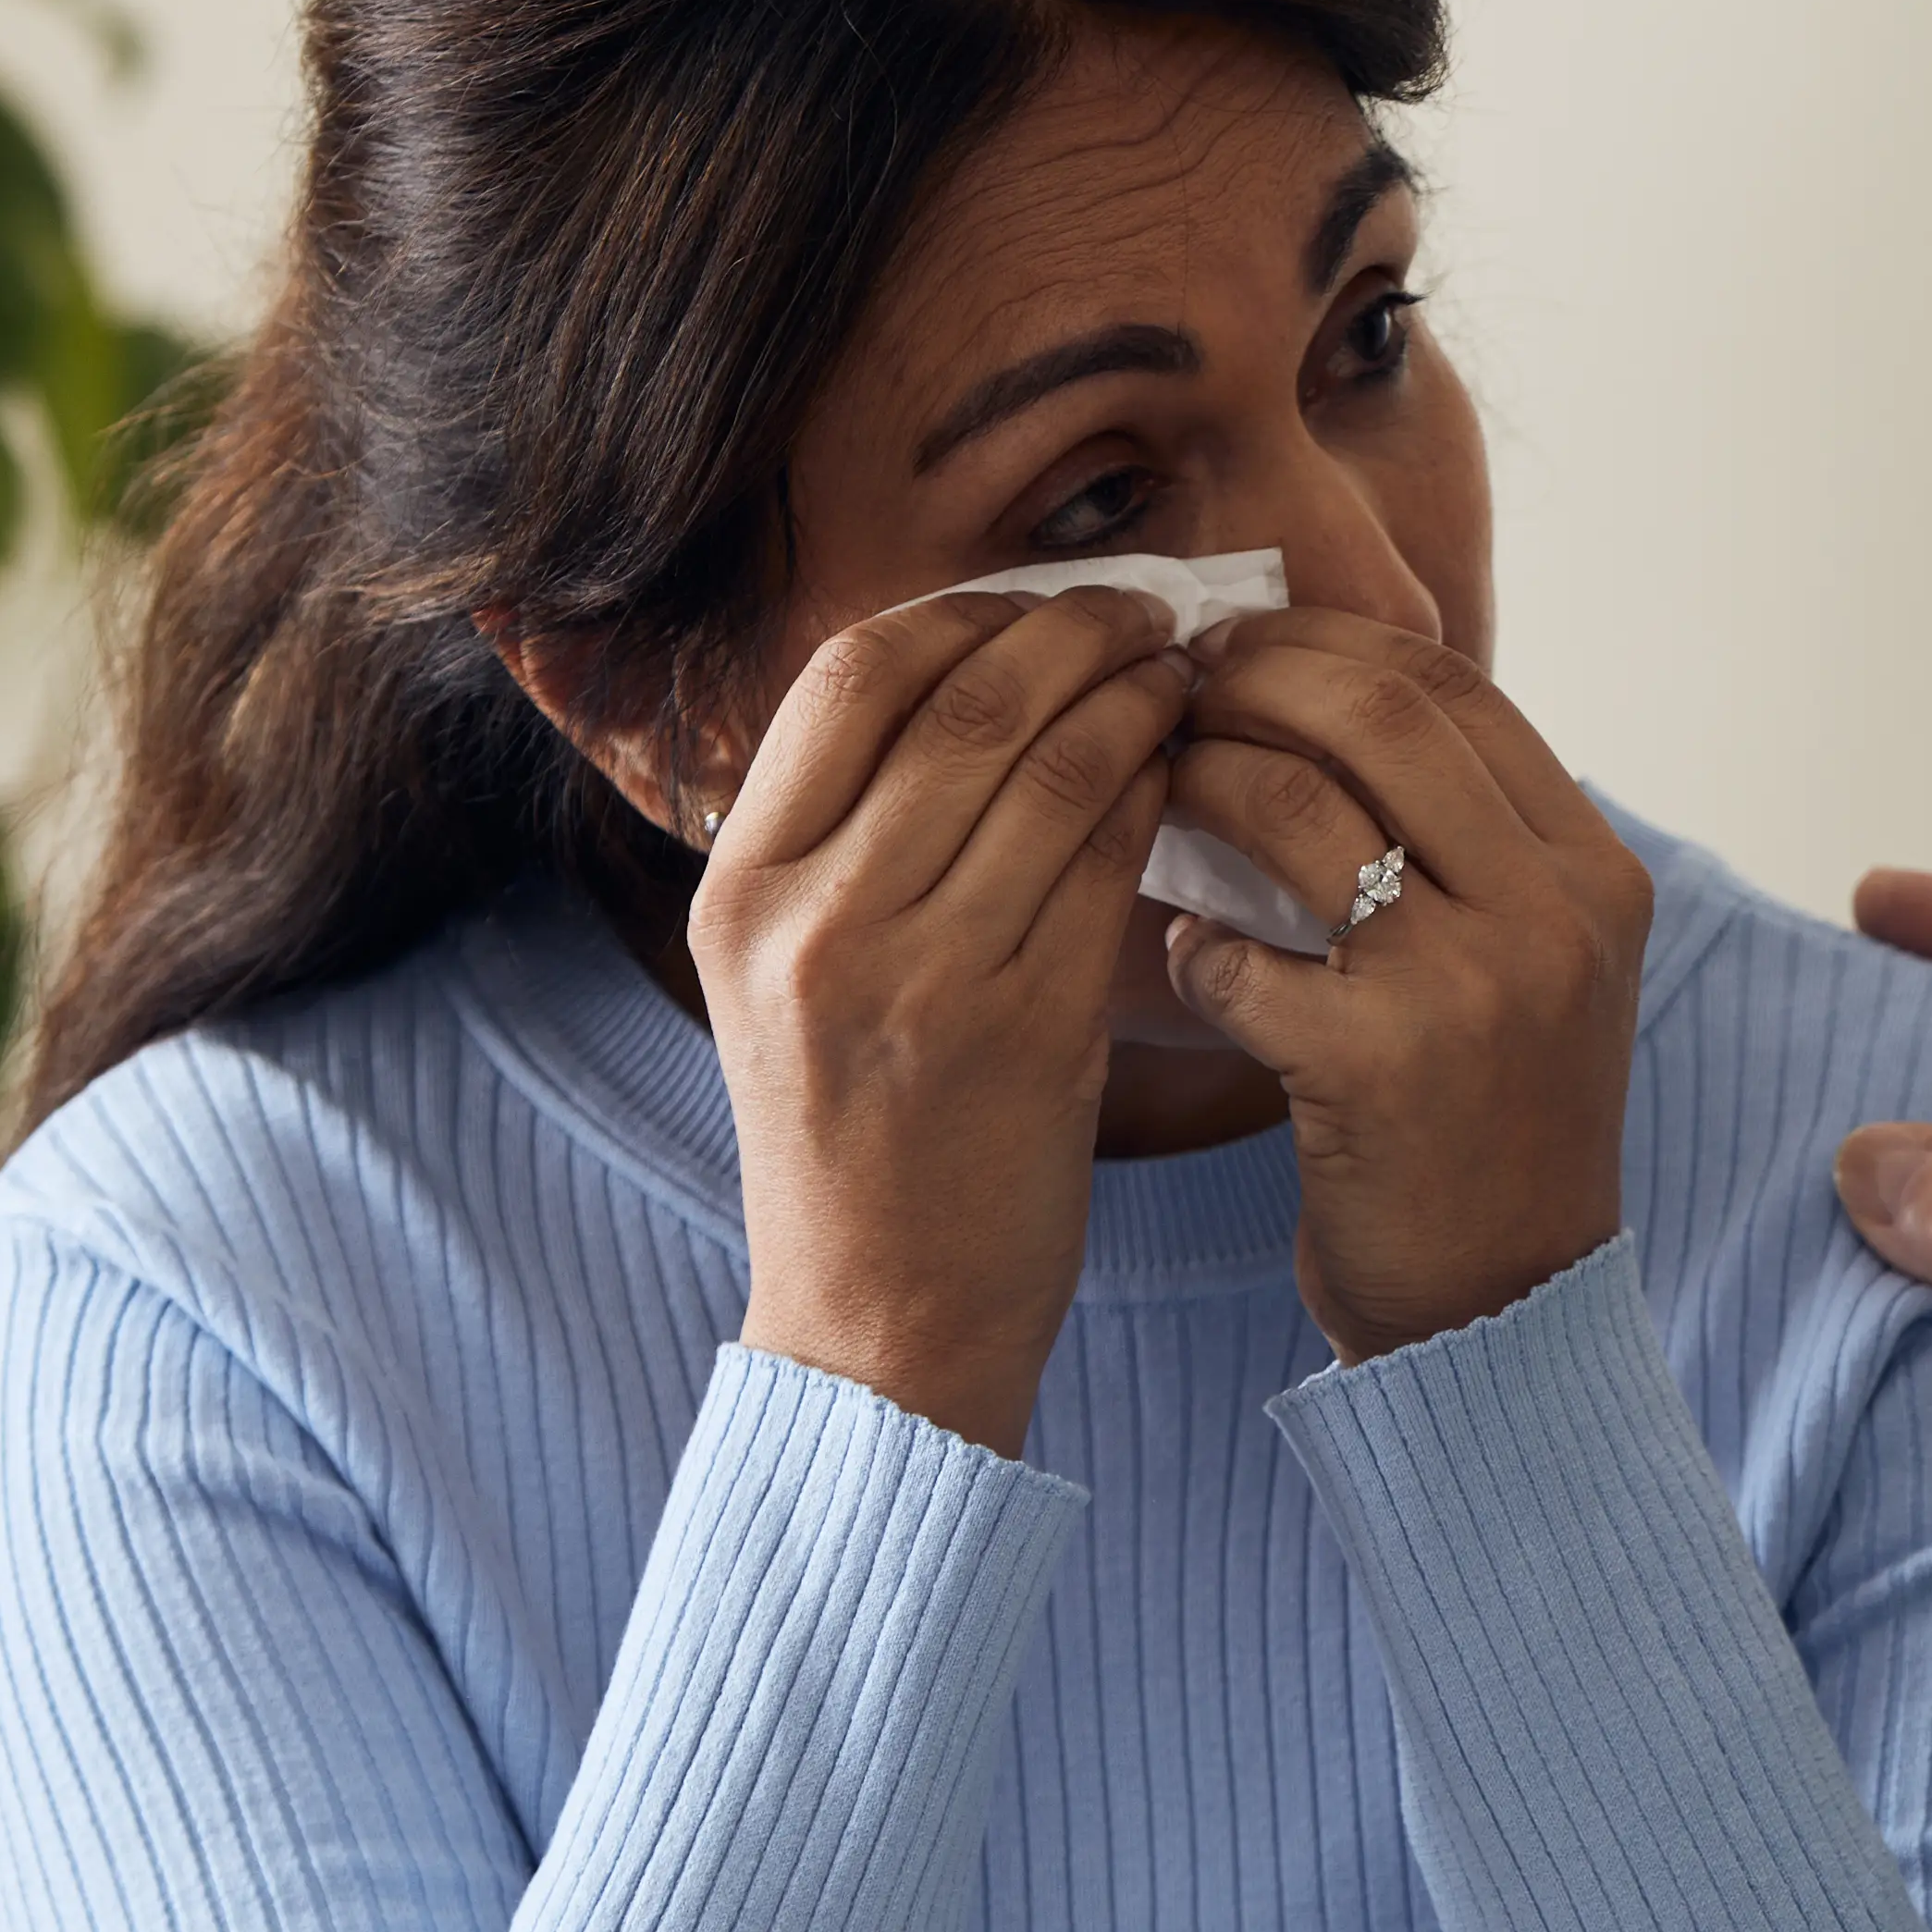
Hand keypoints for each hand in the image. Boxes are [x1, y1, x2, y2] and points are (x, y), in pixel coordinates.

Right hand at [697, 584, 1196, 1454]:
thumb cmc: (853, 1142)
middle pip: (964, 700)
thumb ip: (845, 840)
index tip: (1043, 602)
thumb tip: (962, 681)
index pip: (849, 676)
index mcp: (739, 891)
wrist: (878, 1329)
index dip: (964, 613)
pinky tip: (1192, 773)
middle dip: (1074, 632)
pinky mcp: (1023, 1031)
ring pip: (1052, 768)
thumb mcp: (787, 979)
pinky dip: (1159, 796)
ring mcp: (916, 975)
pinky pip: (1110, 867)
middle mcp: (812, 919)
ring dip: (1136, 699)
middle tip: (1150, 611)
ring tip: (1188, 674)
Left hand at [1152, 610, 1649, 1361]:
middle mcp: (1551, 913)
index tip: (1244, 645)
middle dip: (1252, 681)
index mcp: (1594, 874)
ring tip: (1153, 794)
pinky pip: (1237, 952)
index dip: (1332, 643)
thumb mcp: (1534, 968)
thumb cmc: (1488, 1130)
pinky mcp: (1375, 1066)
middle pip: (1377, 713)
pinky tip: (1187, 957)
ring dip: (1199, 784)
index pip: (1454, 690)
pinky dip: (1192, 943)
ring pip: (1296, 809)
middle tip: (1172, 690)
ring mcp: (1469, 987)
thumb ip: (1468, 848)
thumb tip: (1323, 707)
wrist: (1502, 1312)